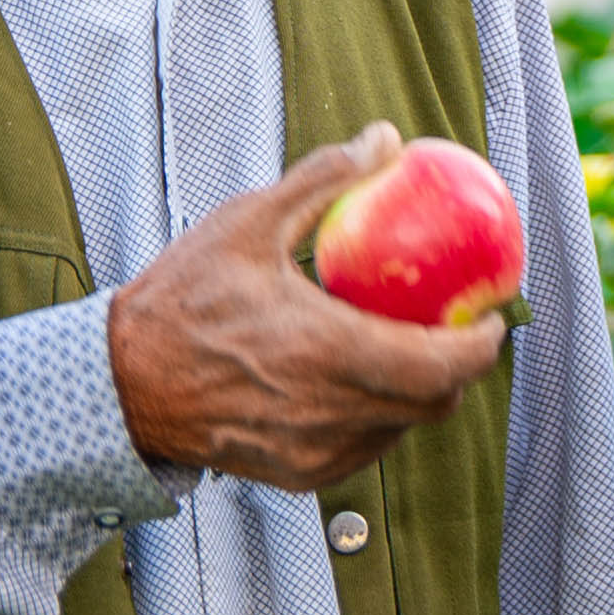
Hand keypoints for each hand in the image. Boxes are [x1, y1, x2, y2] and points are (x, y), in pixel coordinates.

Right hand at [109, 123, 508, 492]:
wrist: (121, 385)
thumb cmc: (182, 299)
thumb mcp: (247, 223)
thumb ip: (322, 179)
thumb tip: (385, 138)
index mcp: (327, 351)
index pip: (439, 367)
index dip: (481, 346)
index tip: (493, 315)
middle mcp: (329, 412)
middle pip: (434, 405)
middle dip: (459, 370)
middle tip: (458, 329)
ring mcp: (314, 452)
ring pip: (401, 429)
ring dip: (417, 394)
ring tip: (407, 349)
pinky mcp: (297, 476)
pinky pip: (364, 449)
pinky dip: (378, 418)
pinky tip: (359, 381)